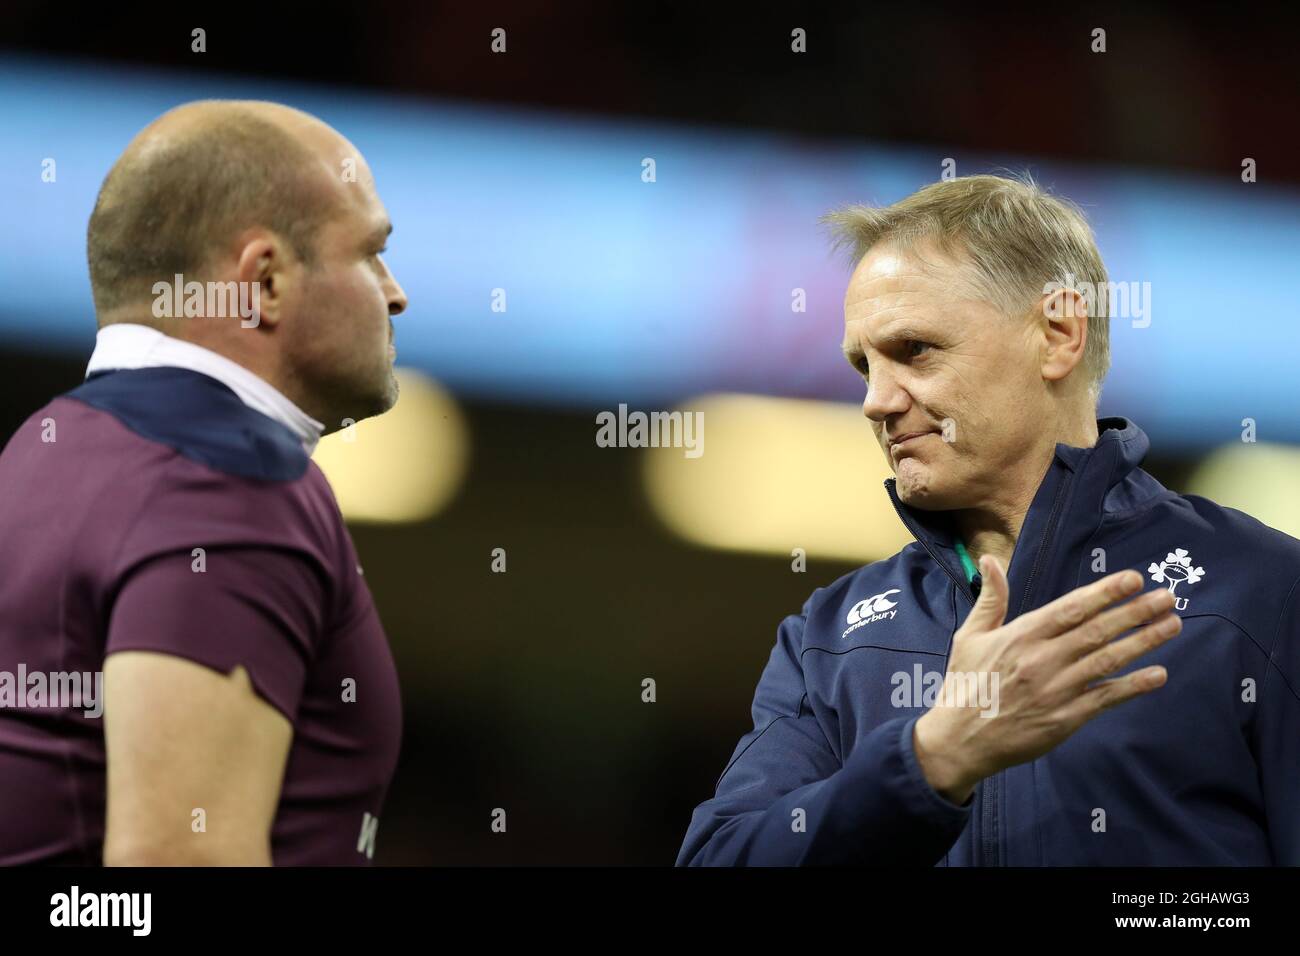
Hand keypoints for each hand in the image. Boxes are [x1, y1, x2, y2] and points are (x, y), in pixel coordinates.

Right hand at [913, 558, 1180, 804]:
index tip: (1133, 579)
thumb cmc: (966, 684)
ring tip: (1172, 626)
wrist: (960, 740)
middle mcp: (1042, 660)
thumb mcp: (969, 636)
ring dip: (1144, 642)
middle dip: (1136, 612)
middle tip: (1168, 596)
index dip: (1104, 593)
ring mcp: (1057, 690)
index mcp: (1021, 636)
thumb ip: (991, 598)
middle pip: (1097, 631)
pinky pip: (1106, 698)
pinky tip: (1158, 674)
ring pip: (1108, 661)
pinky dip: (1134, 686)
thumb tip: (992, 560)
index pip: (1071, 608)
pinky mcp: (1066, 719)